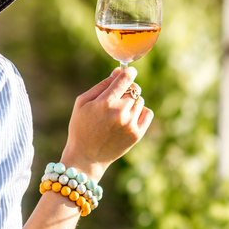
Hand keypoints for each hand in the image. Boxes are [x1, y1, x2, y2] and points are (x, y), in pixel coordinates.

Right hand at [60, 66, 153, 181]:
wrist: (85, 157)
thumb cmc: (81, 126)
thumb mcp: (83, 102)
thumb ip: (102, 85)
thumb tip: (119, 71)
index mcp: (105, 102)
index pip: (125, 79)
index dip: (129, 72)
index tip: (130, 71)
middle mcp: (120, 113)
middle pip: (134, 89)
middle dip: (128, 89)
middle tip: (118, 96)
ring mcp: (130, 124)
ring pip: (140, 101)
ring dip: (132, 102)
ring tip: (119, 111)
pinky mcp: (136, 134)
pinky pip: (147, 113)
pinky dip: (141, 112)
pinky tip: (129, 117)